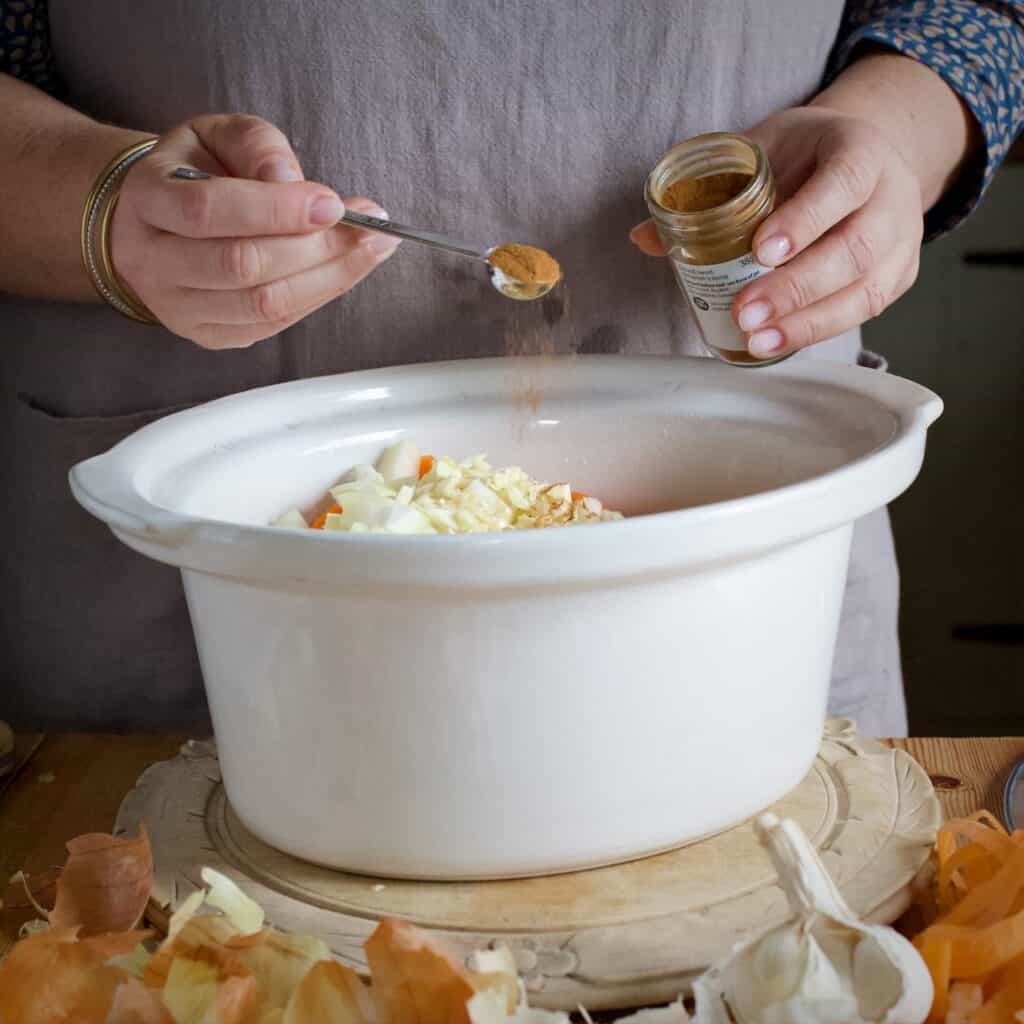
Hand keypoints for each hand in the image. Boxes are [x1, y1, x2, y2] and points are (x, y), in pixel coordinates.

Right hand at [111, 114, 398, 347]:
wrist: (159, 221)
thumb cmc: (196, 172)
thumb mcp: (217, 135)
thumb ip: (256, 146)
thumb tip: (293, 182)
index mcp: (147, 199)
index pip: (207, 211)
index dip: (275, 210)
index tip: (331, 203)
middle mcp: (153, 261)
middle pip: (241, 265)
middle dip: (314, 248)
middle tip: (368, 229)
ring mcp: (180, 308)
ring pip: (262, 304)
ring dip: (329, 278)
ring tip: (373, 248)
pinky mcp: (211, 335)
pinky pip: (274, 325)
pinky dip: (319, 296)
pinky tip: (347, 270)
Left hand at [630, 105, 923, 359]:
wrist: (864, 160)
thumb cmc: (805, 156)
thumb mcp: (761, 151)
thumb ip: (708, 188)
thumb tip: (642, 238)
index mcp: (860, 149)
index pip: (843, 181)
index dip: (804, 219)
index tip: (761, 250)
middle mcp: (891, 196)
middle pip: (856, 247)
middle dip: (796, 286)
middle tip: (745, 311)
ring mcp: (901, 241)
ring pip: (864, 289)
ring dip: (807, 322)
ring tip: (758, 340)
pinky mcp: (897, 278)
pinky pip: (862, 311)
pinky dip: (817, 330)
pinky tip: (778, 342)